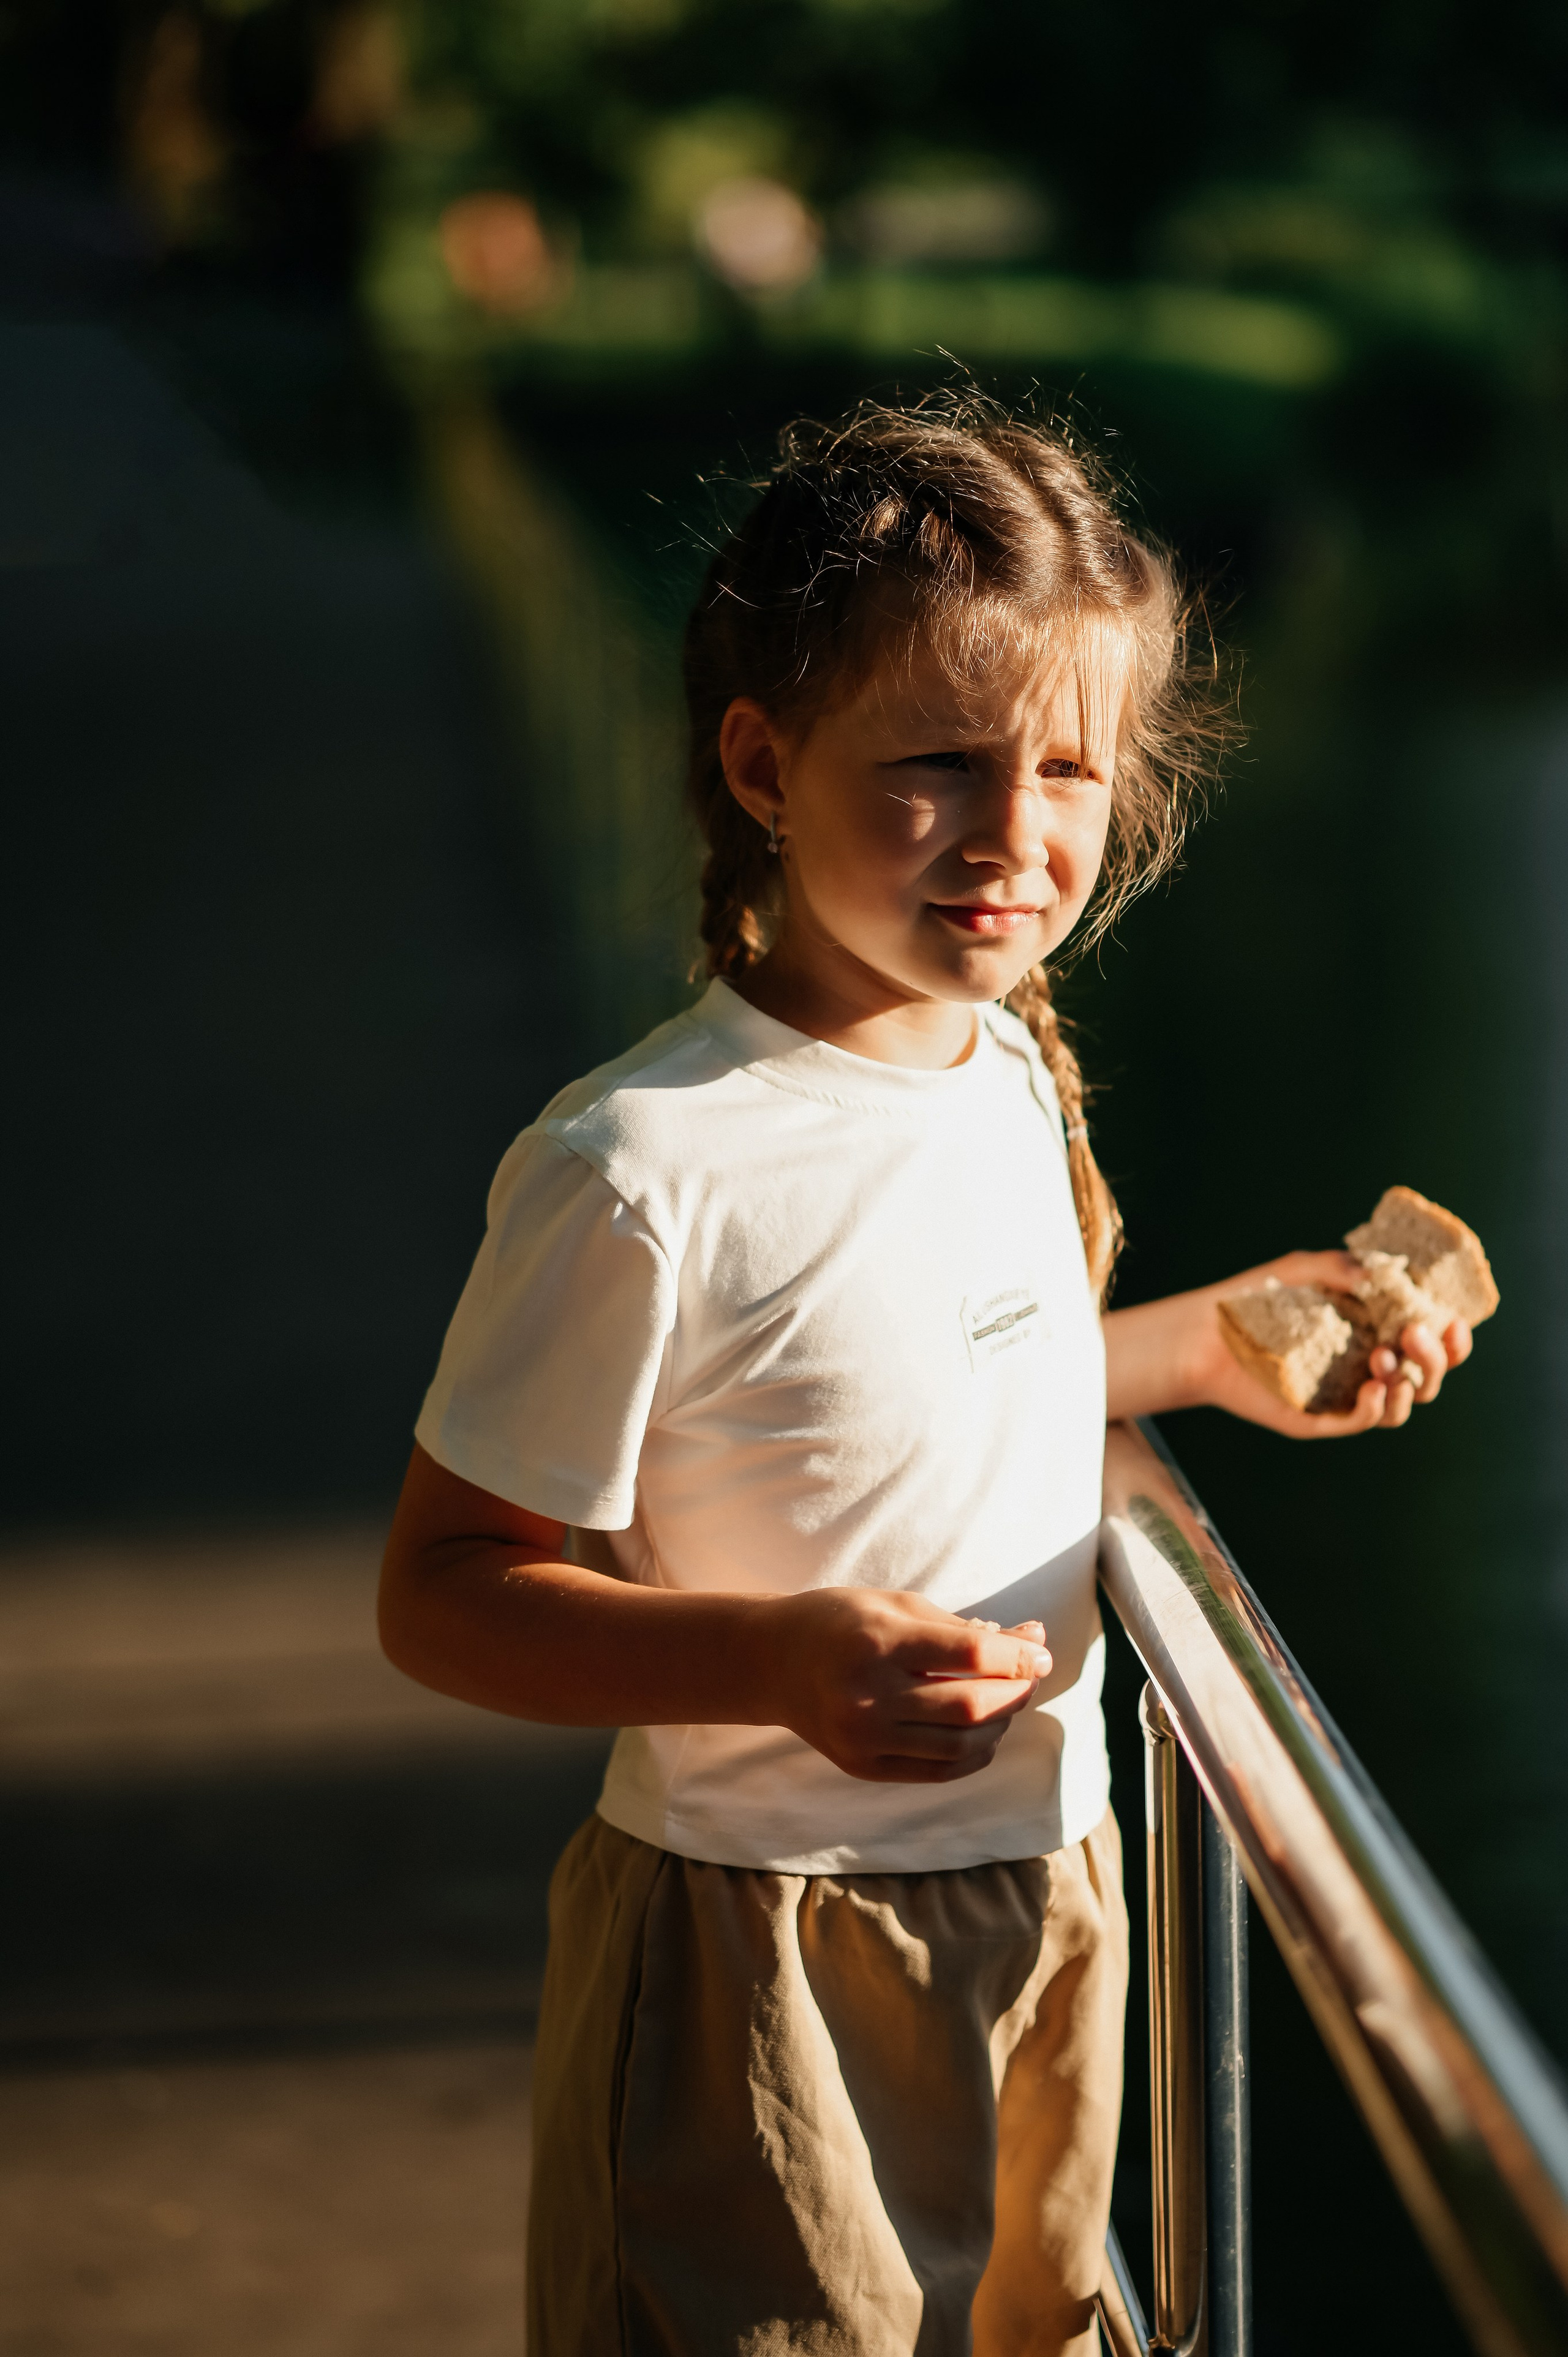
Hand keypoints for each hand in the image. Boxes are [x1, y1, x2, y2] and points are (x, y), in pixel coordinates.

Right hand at [762, 1589, 1051, 1783]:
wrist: (773, 1663)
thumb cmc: (843, 1621)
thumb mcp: (899, 1606)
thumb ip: (964, 1628)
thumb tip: (1034, 1640)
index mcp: (878, 1642)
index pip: (970, 1656)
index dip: (1018, 1656)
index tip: (1039, 1652)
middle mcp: (869, 1695)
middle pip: (971, 1706)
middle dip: (1016, 1691)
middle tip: (1029, 1676)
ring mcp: (864, 1738)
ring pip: (962, 1745)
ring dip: (1000, 1724)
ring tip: (1006, 1702)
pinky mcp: (864, 1766)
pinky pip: (939, 1771)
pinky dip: (974, 1754)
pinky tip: (983, 1732)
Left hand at [1186, 1250, 1473, 1436]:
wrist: (1203, 1334)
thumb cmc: (1255, 1298)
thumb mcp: (1301, 1270)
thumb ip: (1341, 1267)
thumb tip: (1381, 1273)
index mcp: (1375, 1331)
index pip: (1431, 1342)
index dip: (1452, 1338)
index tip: (1452, 1320)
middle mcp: (1366, 1366)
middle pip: (1426, 1377)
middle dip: (1434, 1358)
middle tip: (1413, 1333)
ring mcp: (1345, 1394)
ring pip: (1401, 1406)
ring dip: (1407, 1385)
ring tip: (1385, 1359)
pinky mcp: (1318, 1417)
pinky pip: (1359, 1422)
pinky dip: (1375, 1409)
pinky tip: (1374, 1390)